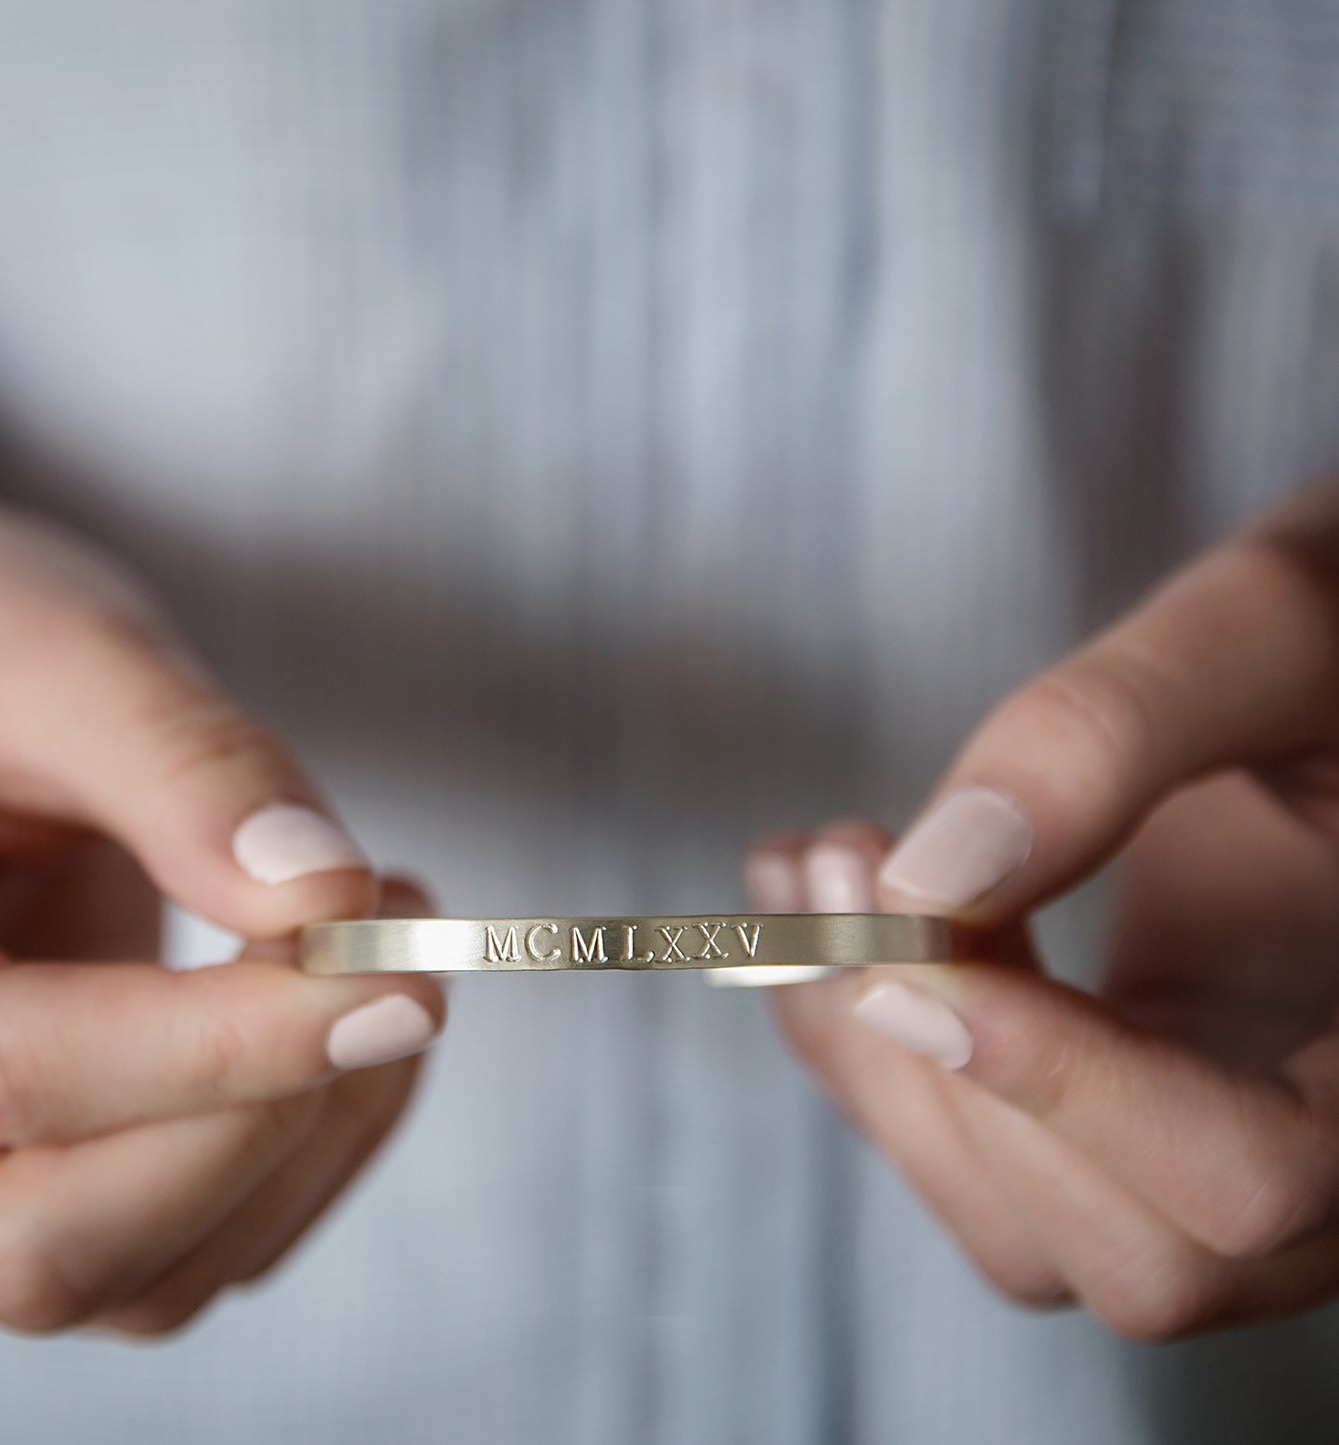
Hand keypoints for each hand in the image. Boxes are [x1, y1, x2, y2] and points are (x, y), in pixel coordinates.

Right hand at [0, 468, 443, 1336]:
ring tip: (387, 944)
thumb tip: (328, 898)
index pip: (8, 1068)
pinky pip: (190, 1246)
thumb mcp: (50, 655)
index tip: (391, 974)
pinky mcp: (41, 1170)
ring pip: (145, 1273)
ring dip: (311, 1135)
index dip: (223, 1043)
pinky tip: (349, 1004)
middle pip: (54, 1245)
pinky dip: (305, 1150)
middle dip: (265, 1121)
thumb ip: (183, 769)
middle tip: (400, 966)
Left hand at [752, 481, 1338, 1339]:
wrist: (1337, 668)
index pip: (1259, 1176)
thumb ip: (1117, 728)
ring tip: (806, 875)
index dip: (1067, 1087)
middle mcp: (1338, 1137)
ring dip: (877, 1061)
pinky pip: (985, 1155)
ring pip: (1031, 1230)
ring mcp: (1225, 1134)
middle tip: (837, 876)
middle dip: (945, 1072)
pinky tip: (815, 906)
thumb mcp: (1272, 625)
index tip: (911, 944)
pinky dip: (867, 1046)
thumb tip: (930, 875)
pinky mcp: (1133, 1101)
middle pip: (1132, 1252)